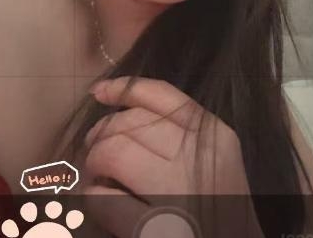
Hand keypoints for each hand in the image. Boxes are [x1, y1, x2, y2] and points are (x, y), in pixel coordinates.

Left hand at [81, 76, 263, 237]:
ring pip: (112, 151)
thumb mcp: (216, 162)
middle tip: (95, 150)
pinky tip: (102, 204)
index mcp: (215, 137)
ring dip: (95, 163)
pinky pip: (103, 197)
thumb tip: (124, 109)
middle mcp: (197, 157)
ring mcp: (176, 192)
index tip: (100, 92)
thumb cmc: (219, 211)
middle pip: (131, 122)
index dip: (124, 88)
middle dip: (102, 133)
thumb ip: (183, 135)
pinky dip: (94, 197)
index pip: (162, 96)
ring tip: (98, 177)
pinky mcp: (151, 229)